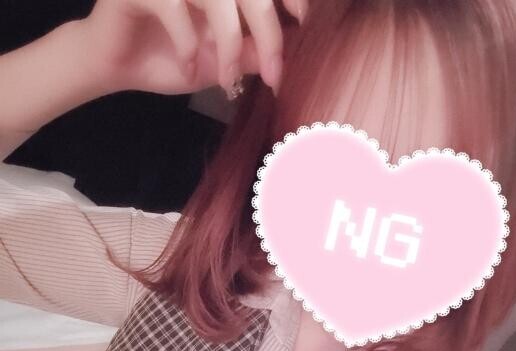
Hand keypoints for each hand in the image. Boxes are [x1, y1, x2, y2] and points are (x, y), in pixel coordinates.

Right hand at [82, 0, 306, 96]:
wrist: (116, 67)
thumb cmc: (169, 59)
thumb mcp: (221, 60)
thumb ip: (251, 49)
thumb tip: (289, 46)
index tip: (302, 21)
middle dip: (268, 32)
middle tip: (274, 74)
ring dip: (229, 44)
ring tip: (225, 80)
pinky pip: (174, 7)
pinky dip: (188, 42)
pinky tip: (187, 67)